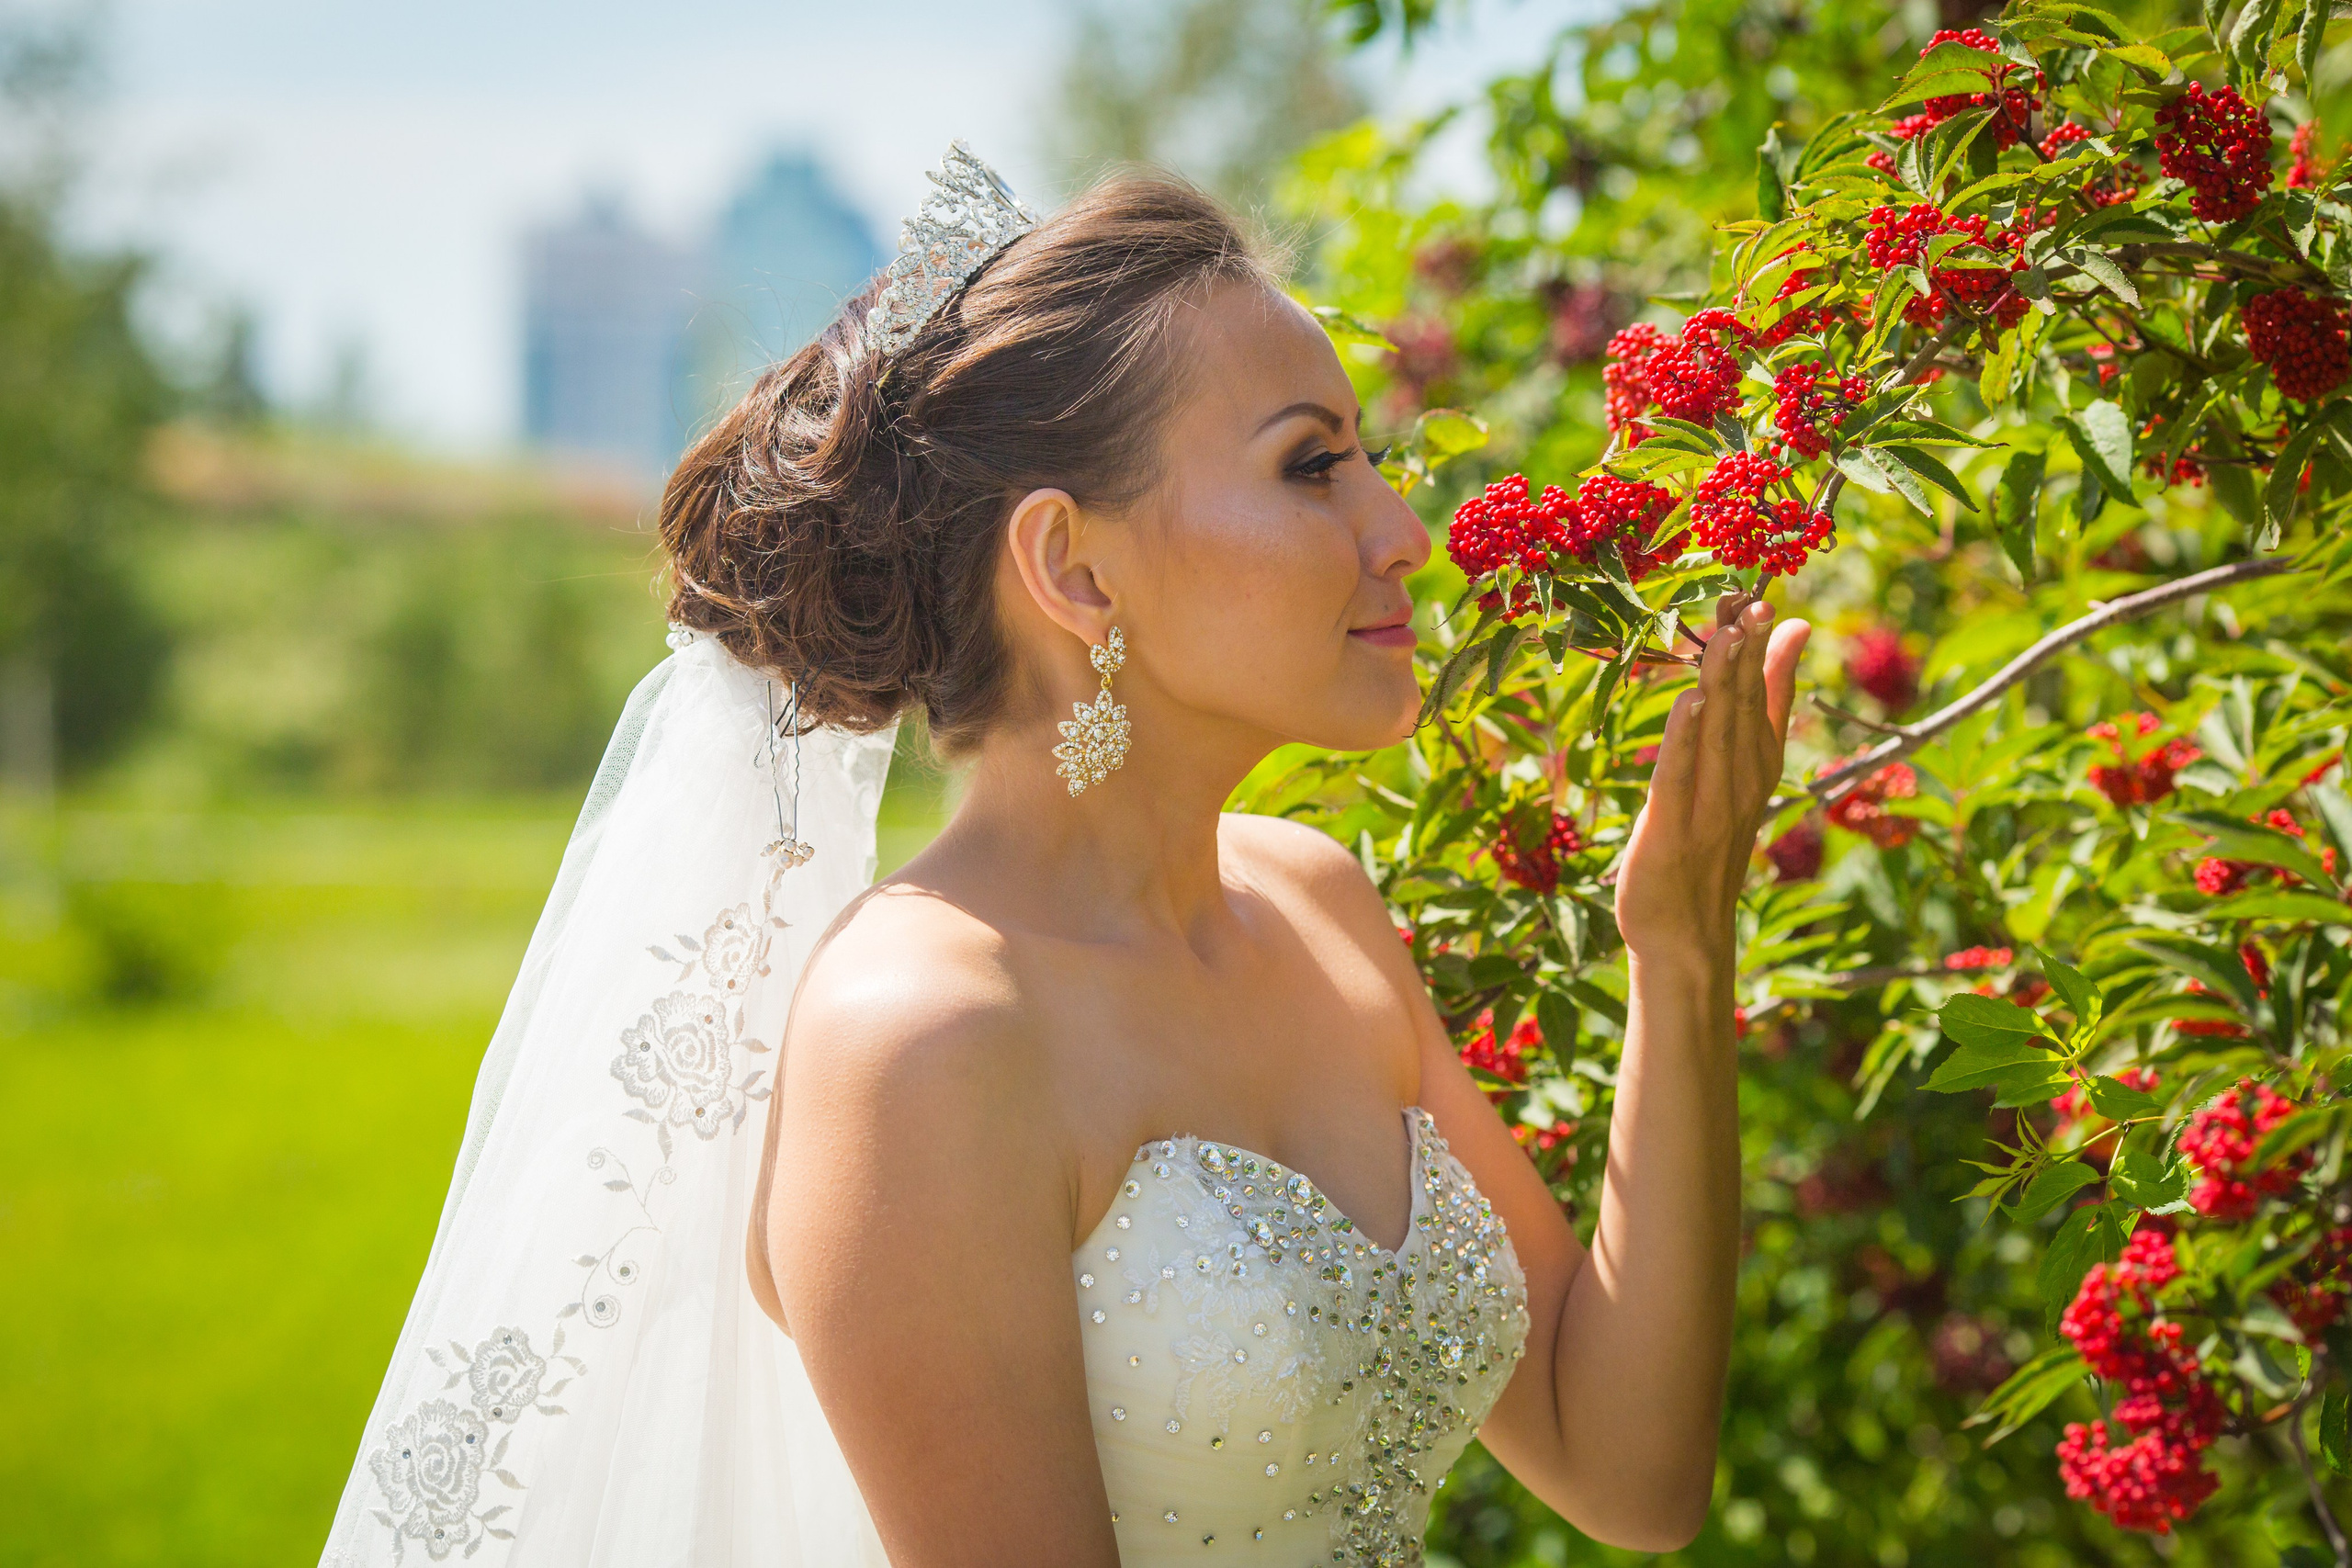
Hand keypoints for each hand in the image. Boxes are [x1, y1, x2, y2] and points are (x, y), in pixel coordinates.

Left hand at [1613, 595, 1809, 967]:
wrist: (1686, 937)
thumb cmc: (1707, 849)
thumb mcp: (1743, 775)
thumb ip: (1766, 710)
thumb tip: (1791, 643)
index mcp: (1757, 767)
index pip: (1766, 698)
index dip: (1766, 649)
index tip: (1767, 598)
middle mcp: (1741, 784)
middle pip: (1746, 708)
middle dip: (1748, 653)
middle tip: (1750, 598)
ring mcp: (1710, 809)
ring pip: (1720, 735)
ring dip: (1724, 683)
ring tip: (1728, 633)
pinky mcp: (1672, 831)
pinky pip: (1680, 777)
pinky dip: (1687, 740)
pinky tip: (1691, 702)